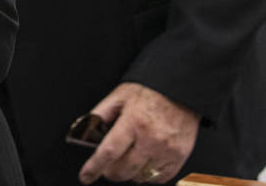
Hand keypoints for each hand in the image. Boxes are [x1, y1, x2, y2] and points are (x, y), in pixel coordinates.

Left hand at [79, 82, 199, 183]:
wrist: (180, 89)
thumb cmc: (150, 90)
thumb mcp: (120, 95)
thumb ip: (101, 113)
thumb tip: (85, 130)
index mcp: (133, 122)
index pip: (108, 152)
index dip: (94, 167)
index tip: (85, 176)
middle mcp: (151, 138)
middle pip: (124, 170)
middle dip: (110, 171)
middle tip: (108, 165)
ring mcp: (167, 150)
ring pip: (141, 176)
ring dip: (130, 173)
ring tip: (128, 159)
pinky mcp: (180, 156)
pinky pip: (160, 178)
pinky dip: (149, 175)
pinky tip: (144, 162)